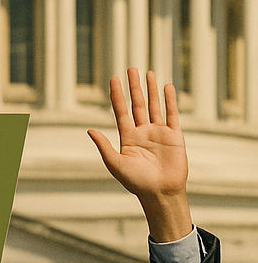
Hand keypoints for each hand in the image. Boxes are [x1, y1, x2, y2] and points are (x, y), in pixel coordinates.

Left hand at [86, 69, 192, 241]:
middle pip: (137, 104)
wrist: (160, 193)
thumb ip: (104, 146)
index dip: (118, 95)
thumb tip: (89, 130)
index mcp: (127, 137)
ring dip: (151, 89)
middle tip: (131, 69)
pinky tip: (167, 88)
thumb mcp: (116, 164)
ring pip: (154, 105)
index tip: (114, 80)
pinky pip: (172, 115)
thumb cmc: (136, 182)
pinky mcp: (174, 136)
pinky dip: (170, 101)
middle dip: (134, 87)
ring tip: (148, 73)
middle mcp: (142, 132)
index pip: (121, 111)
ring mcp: (159, 133)